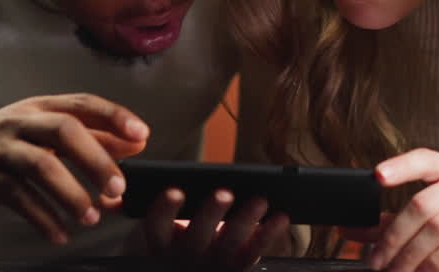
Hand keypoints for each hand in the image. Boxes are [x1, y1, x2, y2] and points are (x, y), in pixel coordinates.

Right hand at [0, 93, 149, 244]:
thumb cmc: (2, 147)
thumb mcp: (42, 135)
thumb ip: (88, 138)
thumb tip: (134, 143)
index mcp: (40, 107)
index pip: (82, 103)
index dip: (114, 116)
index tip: (142, 135)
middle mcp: (22, 122)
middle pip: (64, 130)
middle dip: (96, 159)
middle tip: (117, 187)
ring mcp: (3, 149)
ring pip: (42, 165)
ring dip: (71, 194)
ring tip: (90, 217)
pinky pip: (20, 199)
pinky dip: (43, 219)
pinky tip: (60, 235)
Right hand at [135, 187, 290, 270]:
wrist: (192, 269)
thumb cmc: (181, 235)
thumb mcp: (170, 226)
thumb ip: (178, 206)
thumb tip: (195, 176)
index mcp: (162, 242)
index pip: (157, 225)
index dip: (164, 209)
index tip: (175, 190)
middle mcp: (185, 255)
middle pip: (197, 234)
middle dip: (212, 212)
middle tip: (225, 192)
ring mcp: (212, 264)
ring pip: (230, 243)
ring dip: (247, 220)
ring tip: (261, 200)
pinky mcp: (237, 268)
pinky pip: (254, 252)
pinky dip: (269, 234)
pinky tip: (281, 217)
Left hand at [363, 149, 438, 271]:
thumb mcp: (433, 220)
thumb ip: (391, 223)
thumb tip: (348, 231)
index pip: (424, 158)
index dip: (401, 166)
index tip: (377, 176)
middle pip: (423, 203)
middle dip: (394, 237)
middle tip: (376, 261)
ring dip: (411, 256)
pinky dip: (436, 263)